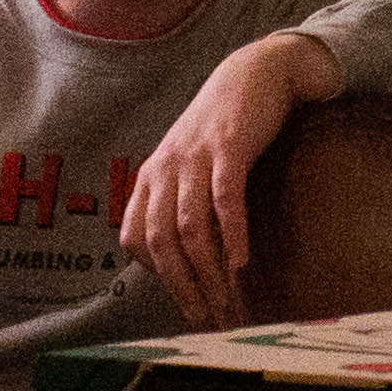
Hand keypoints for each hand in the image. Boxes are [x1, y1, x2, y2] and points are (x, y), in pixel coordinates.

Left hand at [124, 31, 340, 329]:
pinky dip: (232, 234)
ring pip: (191, 228)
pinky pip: (225, 199)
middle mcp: (166, 168)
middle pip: (162, 241)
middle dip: (183, 287)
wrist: (255, 72)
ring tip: (227, 302)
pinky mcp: (229, 146)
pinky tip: (242, 263)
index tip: (186, 300)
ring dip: (208, 272)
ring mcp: (196, 157)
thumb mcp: (190, 164)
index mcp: (151, 176)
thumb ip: (181, 201)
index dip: (157, 275)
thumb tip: (188, 259)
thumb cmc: (224, 127)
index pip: (137, 238)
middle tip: (208, 318)